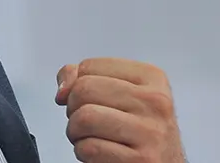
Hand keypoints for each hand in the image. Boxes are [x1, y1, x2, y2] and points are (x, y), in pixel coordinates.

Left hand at [54, 58, 184, 162]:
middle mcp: (155, 102)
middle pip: (84, 89)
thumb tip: (63, 87)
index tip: (94, 103)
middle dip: (74, 110)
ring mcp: (151, 132)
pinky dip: (84, 153)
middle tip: (89, 124)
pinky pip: (89, 148)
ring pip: (84, 118)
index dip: (78, 87)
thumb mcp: (123, 97)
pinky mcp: (142, 160)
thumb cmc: (140, 133)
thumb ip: (88, 78)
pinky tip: (101, 156)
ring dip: (76, 133)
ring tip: (92, 138)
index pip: (89, 66)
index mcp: (152, 78)